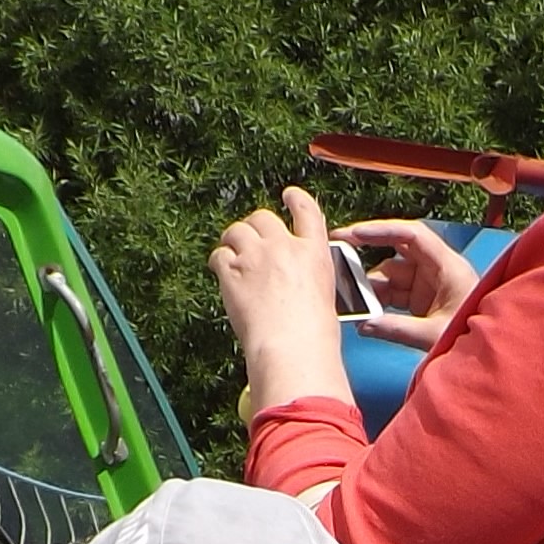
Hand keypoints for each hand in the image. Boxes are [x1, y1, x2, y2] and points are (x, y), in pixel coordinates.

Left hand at [211, 189, 353, 415]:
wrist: (291, 347)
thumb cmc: (312, 334)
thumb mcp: (325, 294)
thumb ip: (310, 274)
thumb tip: (298, 275)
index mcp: (314, 252)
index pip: (307, 211)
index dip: (296, 199)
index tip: (289, 195)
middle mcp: (284, 246)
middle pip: (263, 217)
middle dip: (255, 226)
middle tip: (251, 240)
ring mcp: (255, 256)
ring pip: (237, 231)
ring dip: (233, 240)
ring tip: (232, 254)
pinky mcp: (232, 271)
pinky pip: (218, 255)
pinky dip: (218, 262)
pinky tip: (221, 273)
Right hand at [334, 217, 479, 349]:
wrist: (492, 352)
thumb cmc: (473, 335)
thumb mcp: (435, 334)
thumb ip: (398, 329)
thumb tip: (364, 326)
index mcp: (447, 266)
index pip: (411, 236)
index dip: (381, 230)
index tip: (353, 234)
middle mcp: (436, 270)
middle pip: (395, 254)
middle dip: (368, 259)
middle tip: (340, 266)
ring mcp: (428, 285)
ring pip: (390, 277)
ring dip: (371, 289)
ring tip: (352, 303)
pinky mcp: (422, 300)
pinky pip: (393, 294)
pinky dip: (378, 303)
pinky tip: (365, 314)